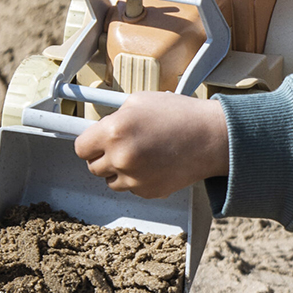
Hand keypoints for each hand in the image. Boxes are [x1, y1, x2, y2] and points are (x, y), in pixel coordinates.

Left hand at [74, 92, 229, 197]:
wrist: (211, 137)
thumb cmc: (181, 115)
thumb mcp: (140, 101)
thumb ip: (114, 116)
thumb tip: (99, 128)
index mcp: (114, 131)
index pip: (81, 148)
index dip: (89, 143)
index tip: (95, 142)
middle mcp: (121, 157)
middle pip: (93, 167)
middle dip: (104, 156)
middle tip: (122, 146)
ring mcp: (135, 178)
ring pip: (110, 181)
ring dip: (119, 171)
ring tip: (141, 155)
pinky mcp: (149, 192)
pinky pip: (132, 189)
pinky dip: (138, 179)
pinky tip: (154, 164)